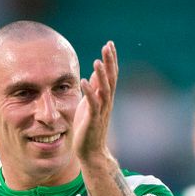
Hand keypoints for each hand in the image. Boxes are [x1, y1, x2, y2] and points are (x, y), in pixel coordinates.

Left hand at [73, 41, 117, 163]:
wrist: (91, 151)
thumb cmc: (89, 127)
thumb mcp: (90, 103)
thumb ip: (94, 88)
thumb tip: (96, 72)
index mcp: (104, 97)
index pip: (110, 75)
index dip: (111, 60)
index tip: (109, 44)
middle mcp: (106, 102)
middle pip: (110, 78)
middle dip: (110, 62)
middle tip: (108, 46)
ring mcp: (100, 111)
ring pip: (104, 90)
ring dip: (101, 75)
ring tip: (97, 61)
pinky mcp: (93, 120)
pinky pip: (92, 104)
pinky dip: (89, 92)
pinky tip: (84, 81)